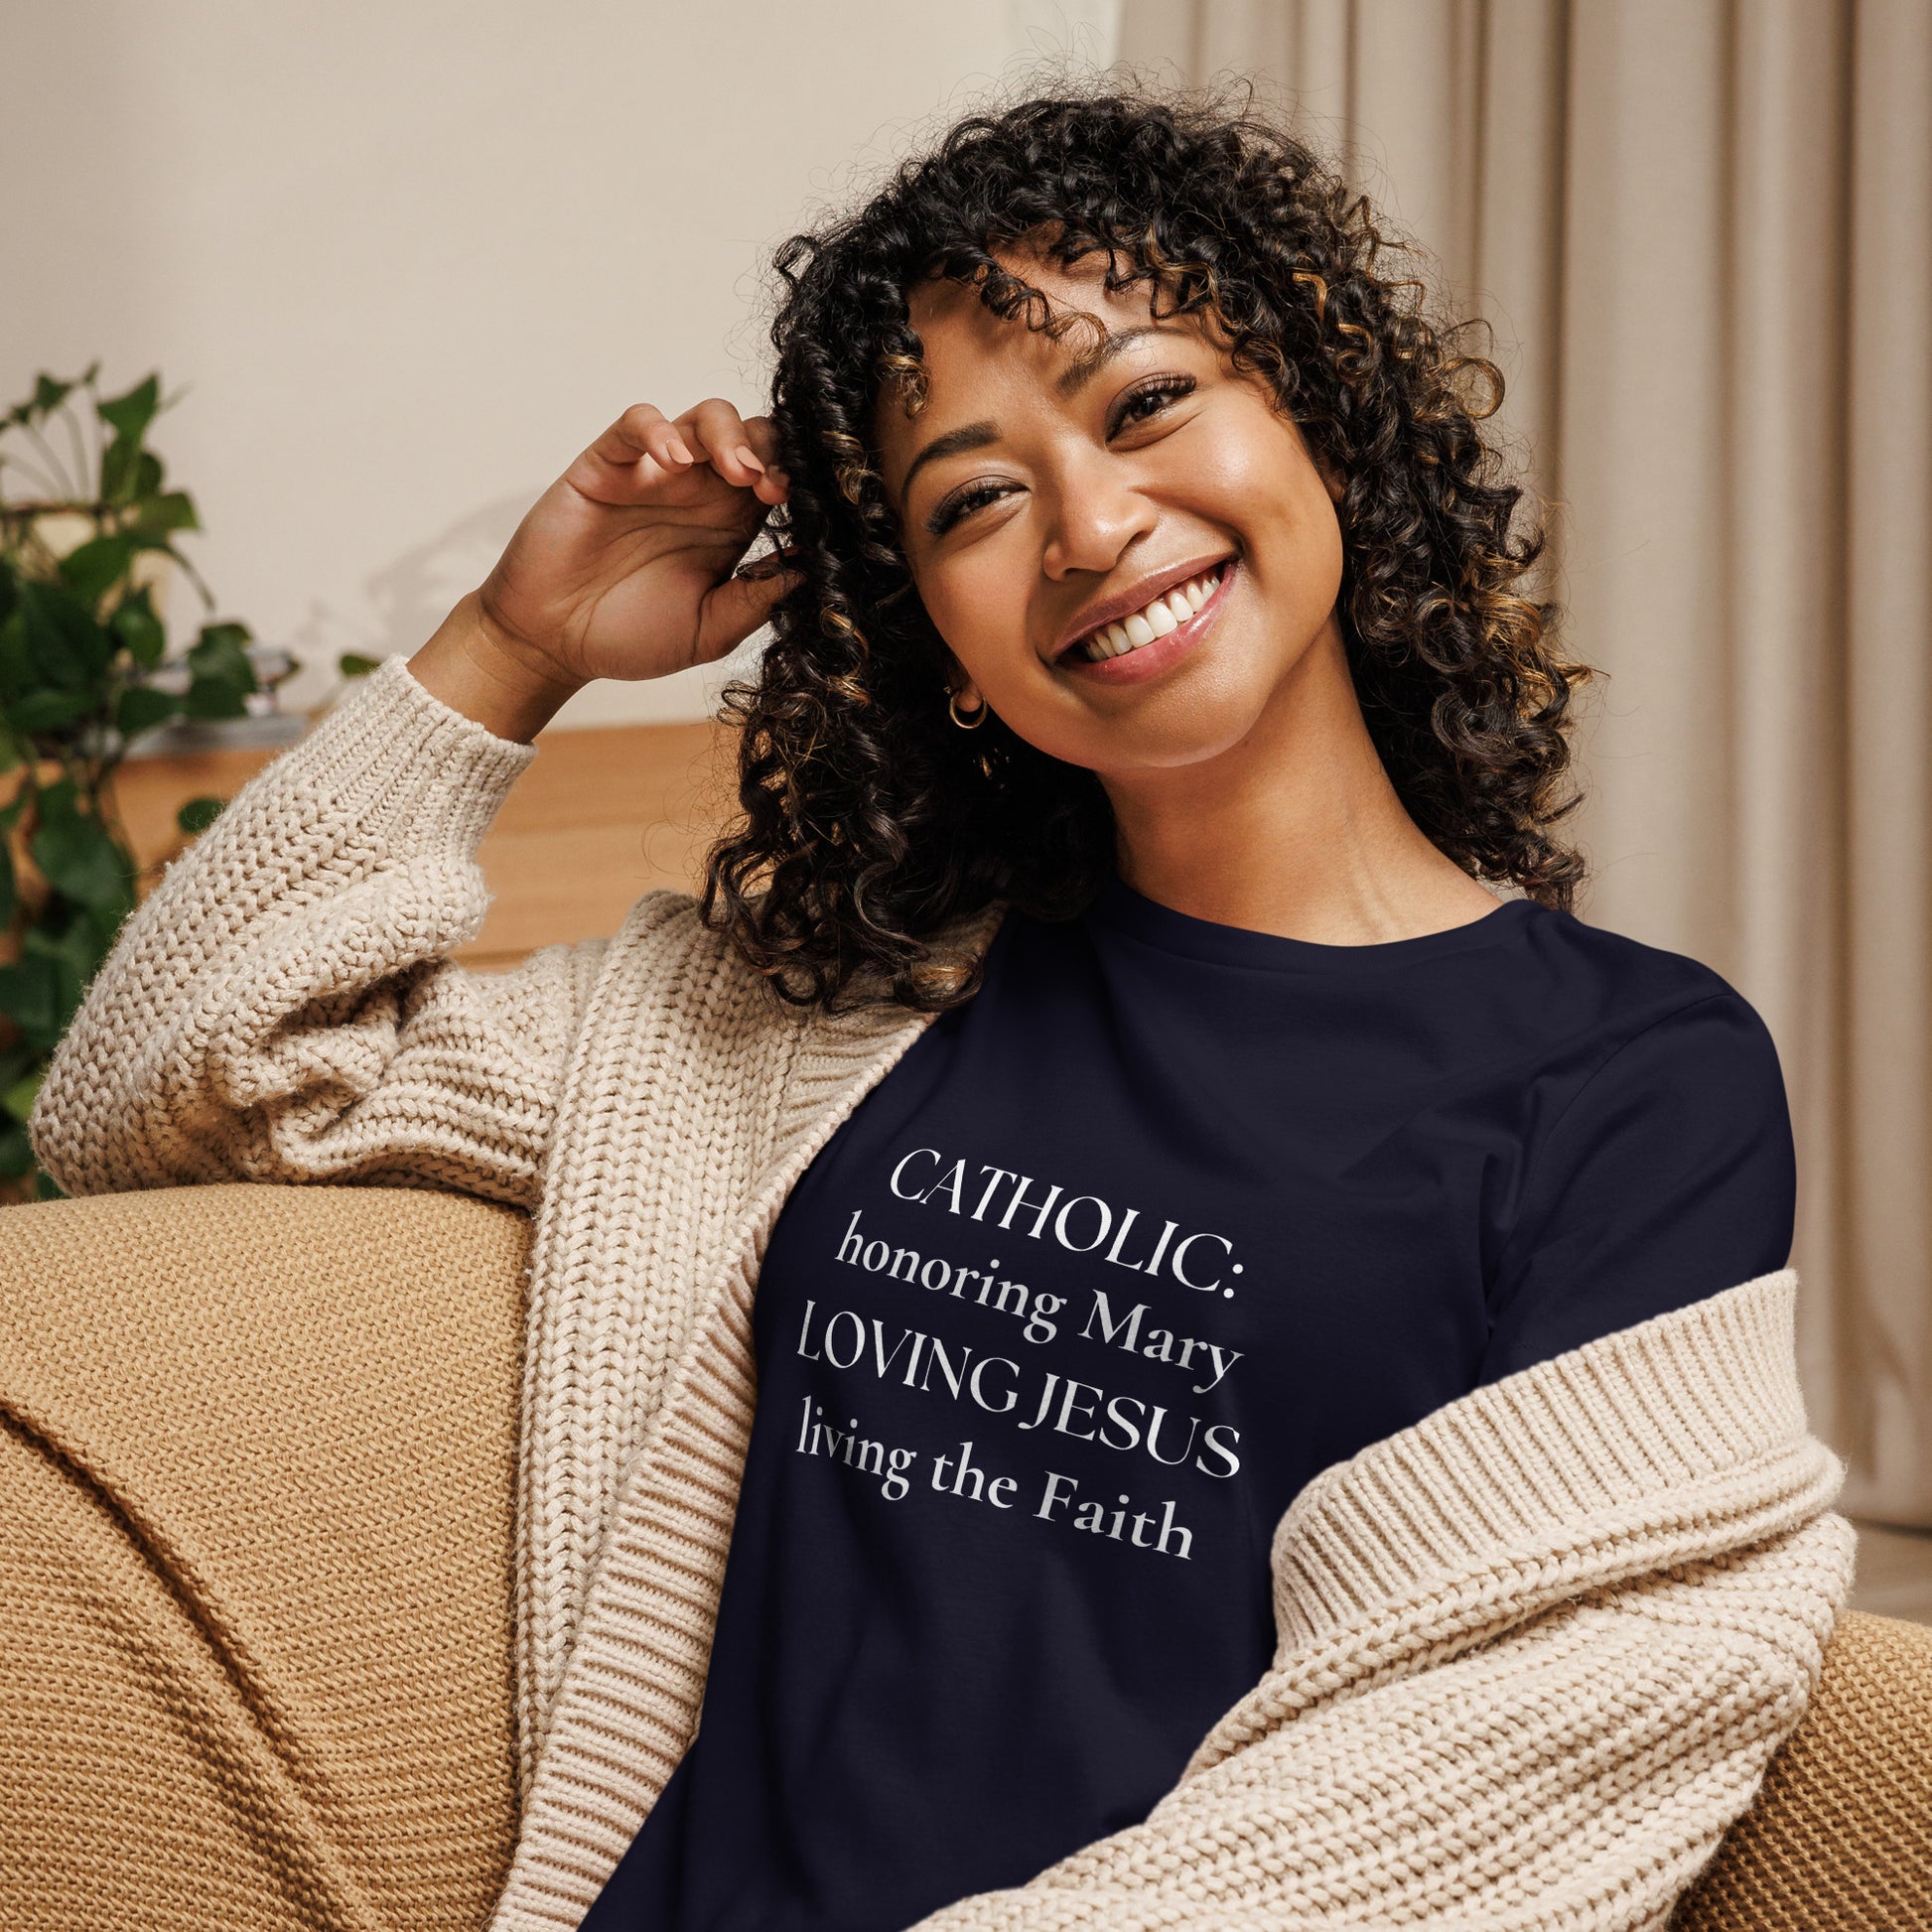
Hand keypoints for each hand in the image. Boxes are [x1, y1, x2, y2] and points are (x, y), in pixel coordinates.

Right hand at [412, 399, 797, 739]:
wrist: (554, 644)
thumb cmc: (630, 638)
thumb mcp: (709, 631)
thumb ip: (756, 601)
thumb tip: (811, 571)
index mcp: (731, 526)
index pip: (778, 479)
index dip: (796, 483)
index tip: (801, 508)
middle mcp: (699, 492)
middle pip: (752, 436)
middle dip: (772, 451)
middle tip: (772, 488)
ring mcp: (654, 473)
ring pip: (704, 418)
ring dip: (729, 435)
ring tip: (737, 471)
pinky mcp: (607, 464)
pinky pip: (636, 424)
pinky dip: (659, 430)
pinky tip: (672, 461)